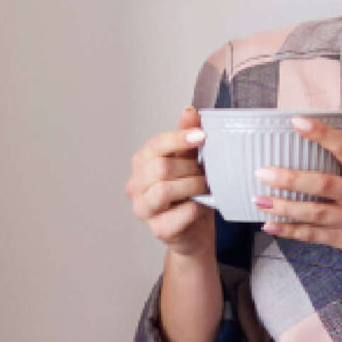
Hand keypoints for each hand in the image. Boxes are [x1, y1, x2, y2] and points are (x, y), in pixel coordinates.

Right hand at [127, 108, 215, 253]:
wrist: (196, 230)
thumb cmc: (191, 193)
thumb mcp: (191, 161)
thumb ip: (188, 138)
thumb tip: (190, 112)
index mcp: (142, 163)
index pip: (155, 145)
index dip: (179, 138)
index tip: (202, 136)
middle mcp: (136, 186)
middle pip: (160, 167)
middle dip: (190, 168)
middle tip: (205, 172)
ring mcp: (144, 209)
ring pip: (165, 190)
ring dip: (193, 186)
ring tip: (205, 187)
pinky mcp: (158, 230)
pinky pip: (179, 214)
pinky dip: (195, 207)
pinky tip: (201, 205)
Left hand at [257, 118, 341, 268]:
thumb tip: (315, 153)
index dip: (320, 133)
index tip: (295, 122)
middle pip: (322, 183)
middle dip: (289, 178)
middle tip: (262, 172)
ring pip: (313, 212)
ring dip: (283, 206)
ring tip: (259, 200)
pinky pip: (314, 235)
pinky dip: (291, 230)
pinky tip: (271, 225)